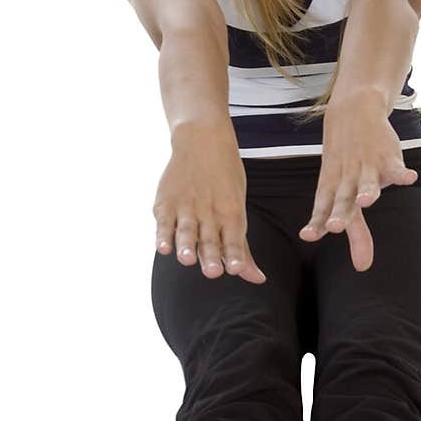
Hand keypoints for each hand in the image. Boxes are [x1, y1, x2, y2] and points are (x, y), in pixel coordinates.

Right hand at [153, 119, 267, 282]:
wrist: (203, 140)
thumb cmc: (225, 181)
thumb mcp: (237, 211)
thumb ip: (241, 249)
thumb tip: (258, 279)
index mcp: (231, 213)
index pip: (233, 238)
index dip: (234, 254)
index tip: (236, 269)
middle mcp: (209, 211)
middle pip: (209, 238)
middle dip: (211, 256)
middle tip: (213, 272)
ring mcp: (186, 206)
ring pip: (187, 230)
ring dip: (186, 246)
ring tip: (186, 260)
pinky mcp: (166, 202)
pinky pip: (164, 221)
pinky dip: (162, 234)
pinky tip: (162, 248)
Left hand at [298, 98, 417, 271]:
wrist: (352, 112)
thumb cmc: (344, 163)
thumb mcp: (343, 193)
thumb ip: (354, 231)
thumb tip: (362, 268)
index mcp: (332, 187)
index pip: (323, 208)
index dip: (316, 222)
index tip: (308, 235)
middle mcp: (347, 179)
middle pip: (343, 199)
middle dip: (340, 213)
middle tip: (336, 227)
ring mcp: (366, 167)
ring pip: (366, 182)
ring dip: (367, 191)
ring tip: (368, 201)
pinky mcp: (387, 157)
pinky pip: (395, 167)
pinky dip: (401, 173)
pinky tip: (409, 179)